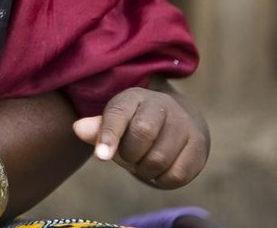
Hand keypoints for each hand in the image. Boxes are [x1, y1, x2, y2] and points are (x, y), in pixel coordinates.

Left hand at [72, 87, 209, 188]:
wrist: (177, 122)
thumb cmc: (135, 124)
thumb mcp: (115, 123)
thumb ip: (97, 129)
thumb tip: (78, 129)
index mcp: (134, 96)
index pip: (119, 113)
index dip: (109, 135)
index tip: (101, 157)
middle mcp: (162, 104)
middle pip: (142, 133)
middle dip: (129, 155)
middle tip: (128, 157)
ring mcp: (183, 123)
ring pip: (159, 158)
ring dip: (144, 169)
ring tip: (142, 162)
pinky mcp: (198, 145)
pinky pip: (176, 174)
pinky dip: (162, 179)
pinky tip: (159, 170)